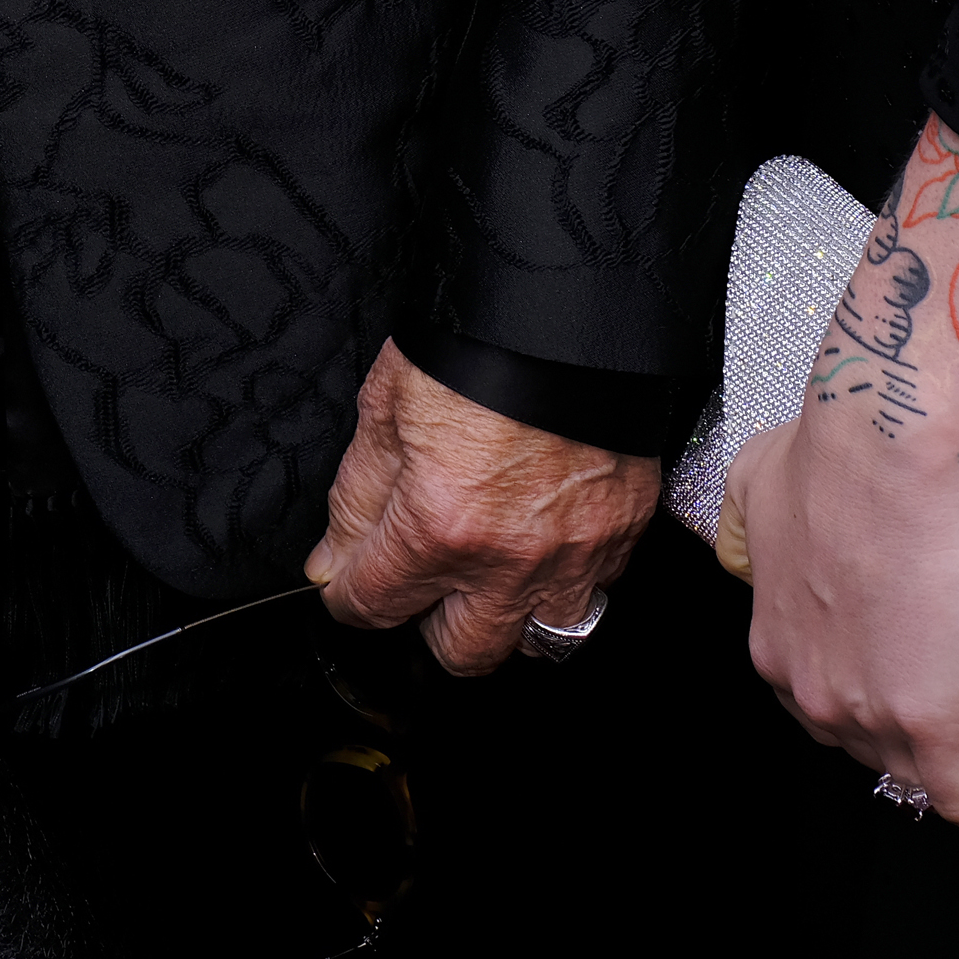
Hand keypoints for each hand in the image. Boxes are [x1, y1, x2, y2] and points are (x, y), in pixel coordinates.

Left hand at [305, 343, 659, 673]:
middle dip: (429, 625)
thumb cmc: (476, 341)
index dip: (348, 597)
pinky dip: (566, 579)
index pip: (375, 606)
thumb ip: (356, 500)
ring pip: (542, 639)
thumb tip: (334, 561)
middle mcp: (512, 557)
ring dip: (508, 617)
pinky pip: (597, 590)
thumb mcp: (385, 408)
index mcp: (440, 525)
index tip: (347, 585)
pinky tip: (543, 542)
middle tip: (422, 583)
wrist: (567, 306)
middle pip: (463, 652)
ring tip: (489, 577)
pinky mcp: (625, 529)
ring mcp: (577, 551)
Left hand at [723, 400, 958, 831]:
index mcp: (776, 647)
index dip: (862, 704)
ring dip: (946, 775)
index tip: (896, 695)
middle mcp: (812, 688)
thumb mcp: (754, 489)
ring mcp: (869, 709)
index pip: (821, 706)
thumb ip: (749, 530)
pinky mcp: (930, 717)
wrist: (886, 443)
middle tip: (948, 721)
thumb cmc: (830, 453)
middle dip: (903, 740)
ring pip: (912, 774)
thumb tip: (753, 547)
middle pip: (864, 746)